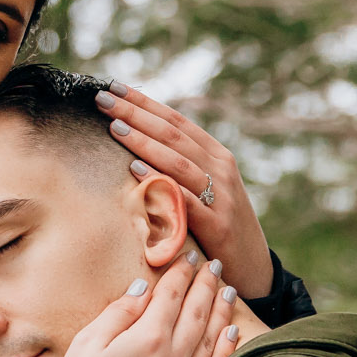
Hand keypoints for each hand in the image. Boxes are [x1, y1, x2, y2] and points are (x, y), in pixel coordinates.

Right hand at [40, 253, 250, 356]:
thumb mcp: (87, 343)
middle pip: (197, 311)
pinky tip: (232, 331)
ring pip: (212, 335)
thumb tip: (144, 288)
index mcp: (148, 339)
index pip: (172, 295)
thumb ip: (119, 312)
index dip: (181, 272)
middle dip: (207, 283)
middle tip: (215, 264)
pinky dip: (226, 345)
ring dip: (222, 308)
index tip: (189, 256)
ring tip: (229, 289)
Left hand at [94, 83, 274, 299]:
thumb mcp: (206, 189)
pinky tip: (135, 170)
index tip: (113, 86)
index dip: (144, 102)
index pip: (175, 120)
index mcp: (216, 155)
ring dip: (144, 141)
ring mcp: (221, 196)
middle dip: (136, 113)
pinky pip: (185, 200)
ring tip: (114, 126)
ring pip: (177, 161)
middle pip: (172, 134)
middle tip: (103, 98)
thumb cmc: (219, 226)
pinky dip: (161, 182)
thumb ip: (180, 166)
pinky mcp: (217, 225)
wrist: (254, 269)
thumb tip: (139, 143)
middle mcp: (221, 169)